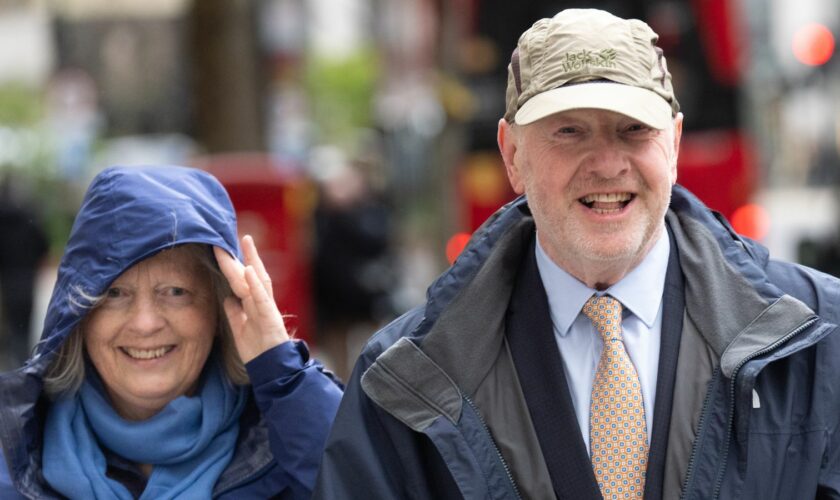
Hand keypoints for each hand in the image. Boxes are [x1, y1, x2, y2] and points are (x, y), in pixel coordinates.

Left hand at [214, 235, 289, 363]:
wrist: (271, 368)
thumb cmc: (258, 350)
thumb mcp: (240, 329)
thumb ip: (234, 314)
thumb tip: (227, 299)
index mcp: (254, 304)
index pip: (243, 280)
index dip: (234, 264)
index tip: (223, 248)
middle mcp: (262, 302)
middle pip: (251, 273)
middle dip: (242, 255)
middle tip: (234, 236)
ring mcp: (267, 308)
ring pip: (258, 280)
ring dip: (252, 260)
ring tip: (246, 242)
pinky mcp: (270, 317)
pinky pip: (262, 297)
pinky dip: (255, 283)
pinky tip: (249, 269)